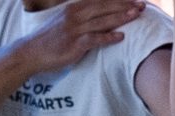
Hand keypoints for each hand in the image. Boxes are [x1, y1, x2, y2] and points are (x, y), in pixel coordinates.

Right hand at [17, 0, 144, 73]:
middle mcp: (75, 14)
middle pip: (103, 7)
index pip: (100, 0)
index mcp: (74, 8)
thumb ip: (85, 17)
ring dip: (120, 17)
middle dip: (124, 5)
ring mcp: (74, 29)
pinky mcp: (74, 44)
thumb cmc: (54, 38)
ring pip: (101, 21)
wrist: (33, 51)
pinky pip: (94, 39)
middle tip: (142, 5)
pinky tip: (121, 36)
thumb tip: (104, 15)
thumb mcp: (69, 22)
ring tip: (136, 15)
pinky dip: (108, 37)